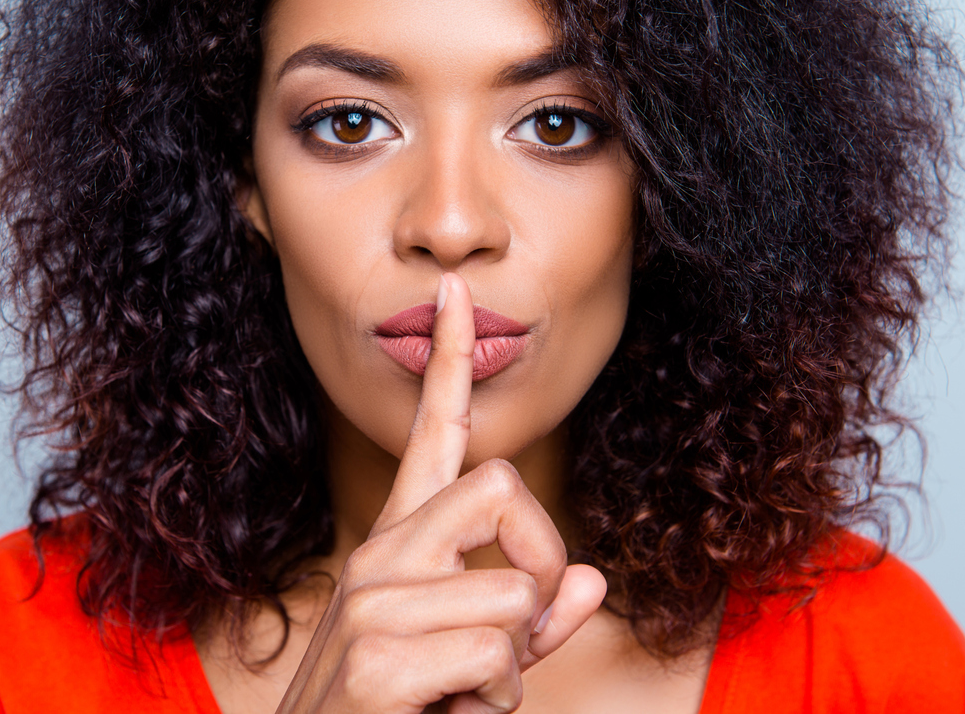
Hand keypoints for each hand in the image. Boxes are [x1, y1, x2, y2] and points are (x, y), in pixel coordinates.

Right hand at [276, 272, 606, 713]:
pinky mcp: (377, 657)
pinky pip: (498, 652)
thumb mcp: (473, 664)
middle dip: (539, 565)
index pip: (432, 434)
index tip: (458, 292)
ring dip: (513, 664)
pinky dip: (495, 702)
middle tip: (512, 633)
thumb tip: (592, 580)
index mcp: (399, 545)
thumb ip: (531, 623)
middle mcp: (380, 555)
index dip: (449, 361)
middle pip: (505, 487)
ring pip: (517, 592)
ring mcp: (372, 601)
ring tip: (459, 696)